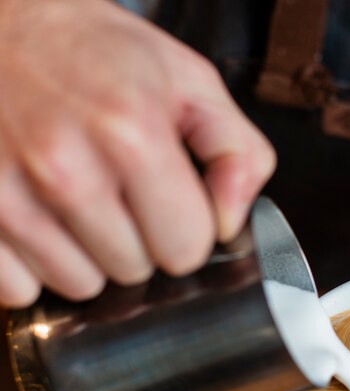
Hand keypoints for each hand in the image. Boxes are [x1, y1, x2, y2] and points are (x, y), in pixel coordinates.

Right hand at [0, 0, 274, 306]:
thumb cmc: (95, 53)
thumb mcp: (189, 82)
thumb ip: (237, 154)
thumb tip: (231, 225)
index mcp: (133, 134)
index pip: (186, 250)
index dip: (184, 232)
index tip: (168, 206)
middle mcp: (65, 168)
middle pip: (133, 272)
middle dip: (136, 243)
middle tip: (117, 194)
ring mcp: (6, 195)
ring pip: (79, 286)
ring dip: (86, 255)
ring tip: (76, 201)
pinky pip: (19, 289)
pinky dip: (33, 264)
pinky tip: (38, 217)